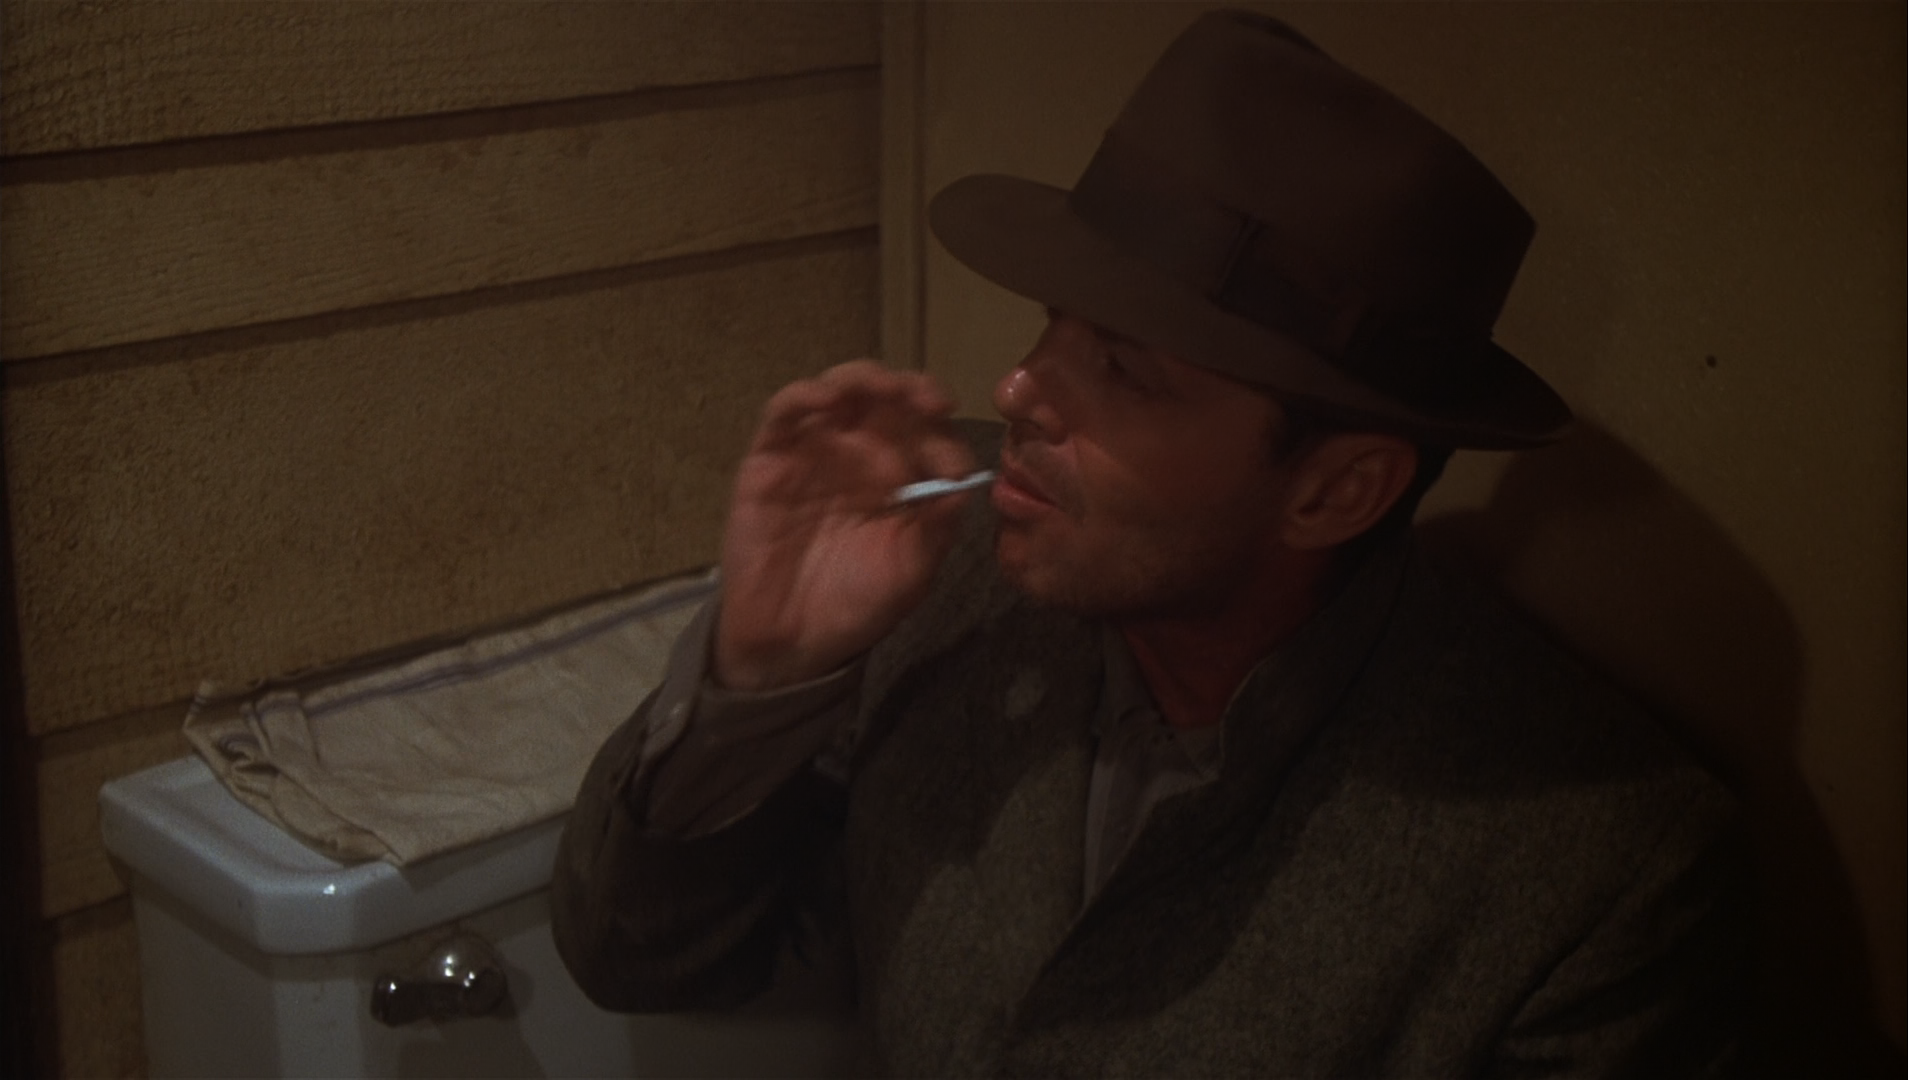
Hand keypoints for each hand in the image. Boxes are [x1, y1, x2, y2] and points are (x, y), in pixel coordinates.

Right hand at [713, 361, 977, 690]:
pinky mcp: (770, 458)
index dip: (944, 436)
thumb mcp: (912, 573)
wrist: (793, 644)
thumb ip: (937, 529)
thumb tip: (964, 483)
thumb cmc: (857, 606)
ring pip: (839, 391)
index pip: (929, 434)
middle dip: (910, 390)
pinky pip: (784, 413)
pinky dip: (804, 395)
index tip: (950, 464)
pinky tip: (826, 399)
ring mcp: (816, 452)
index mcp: (903, 479)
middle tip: (927, 401)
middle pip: (888, 400)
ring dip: (863, 379)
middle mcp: (862, 455)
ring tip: (881, 388)